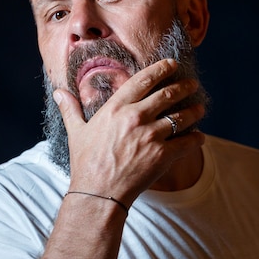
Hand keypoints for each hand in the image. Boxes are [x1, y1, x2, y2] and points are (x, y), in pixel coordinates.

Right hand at [52, 58, 205, 207]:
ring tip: (200, 108)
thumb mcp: (76, 132)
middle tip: (192, 83)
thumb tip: (59, 92)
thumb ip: (71, 110)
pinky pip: (187, 142)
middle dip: (183, 87)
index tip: (172, 64)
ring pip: (181, 116)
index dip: (160, 69)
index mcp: (116, 108)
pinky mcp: (164, 155)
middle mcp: (136, 117)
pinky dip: (196, 138)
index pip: (143, 80)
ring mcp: (152, 136)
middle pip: (167, 95)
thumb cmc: (85, 163)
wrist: (98, 194)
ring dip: (194, 111)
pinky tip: (200, 136)